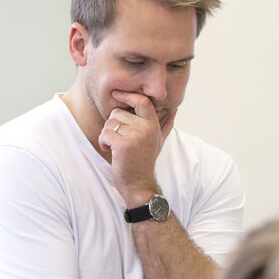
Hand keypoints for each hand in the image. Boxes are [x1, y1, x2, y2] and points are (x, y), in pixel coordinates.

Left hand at [99, 90, 176, 204]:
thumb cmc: (145, 162)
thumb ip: (166, 125)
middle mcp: (146, 128)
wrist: (139, 184)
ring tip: (116, 147)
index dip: (128, 95)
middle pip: (117, 113)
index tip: (116, 94)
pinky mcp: (123, 144)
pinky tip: (111, 152)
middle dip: (112, 126)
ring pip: (109, 123)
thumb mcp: (158, 141)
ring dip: (107, 136)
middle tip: (119, 140)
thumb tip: (175, 110)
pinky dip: (103, 143)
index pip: (142, 101)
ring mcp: (135, 136)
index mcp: (153, 124)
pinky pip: (105, 134)